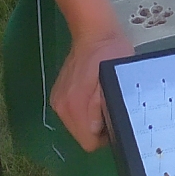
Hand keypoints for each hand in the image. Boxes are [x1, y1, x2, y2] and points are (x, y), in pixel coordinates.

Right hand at [50, 27, 133, 151]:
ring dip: (91, 119)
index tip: (115, 121)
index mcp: (75, 107)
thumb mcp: (117, 81)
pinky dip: (83, 110)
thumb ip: (109, 107)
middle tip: (112, 107)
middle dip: (99, 129)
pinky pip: (72, 114)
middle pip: (82, 136)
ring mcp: (57, 101)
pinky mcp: (58, 94)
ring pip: (77, 126)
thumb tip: (107, 129)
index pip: (89, 142)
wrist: (93, 33)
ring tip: (103, 99)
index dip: (106, 137)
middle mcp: (62, 107)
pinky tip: (93, 95)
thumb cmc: (110, 54)